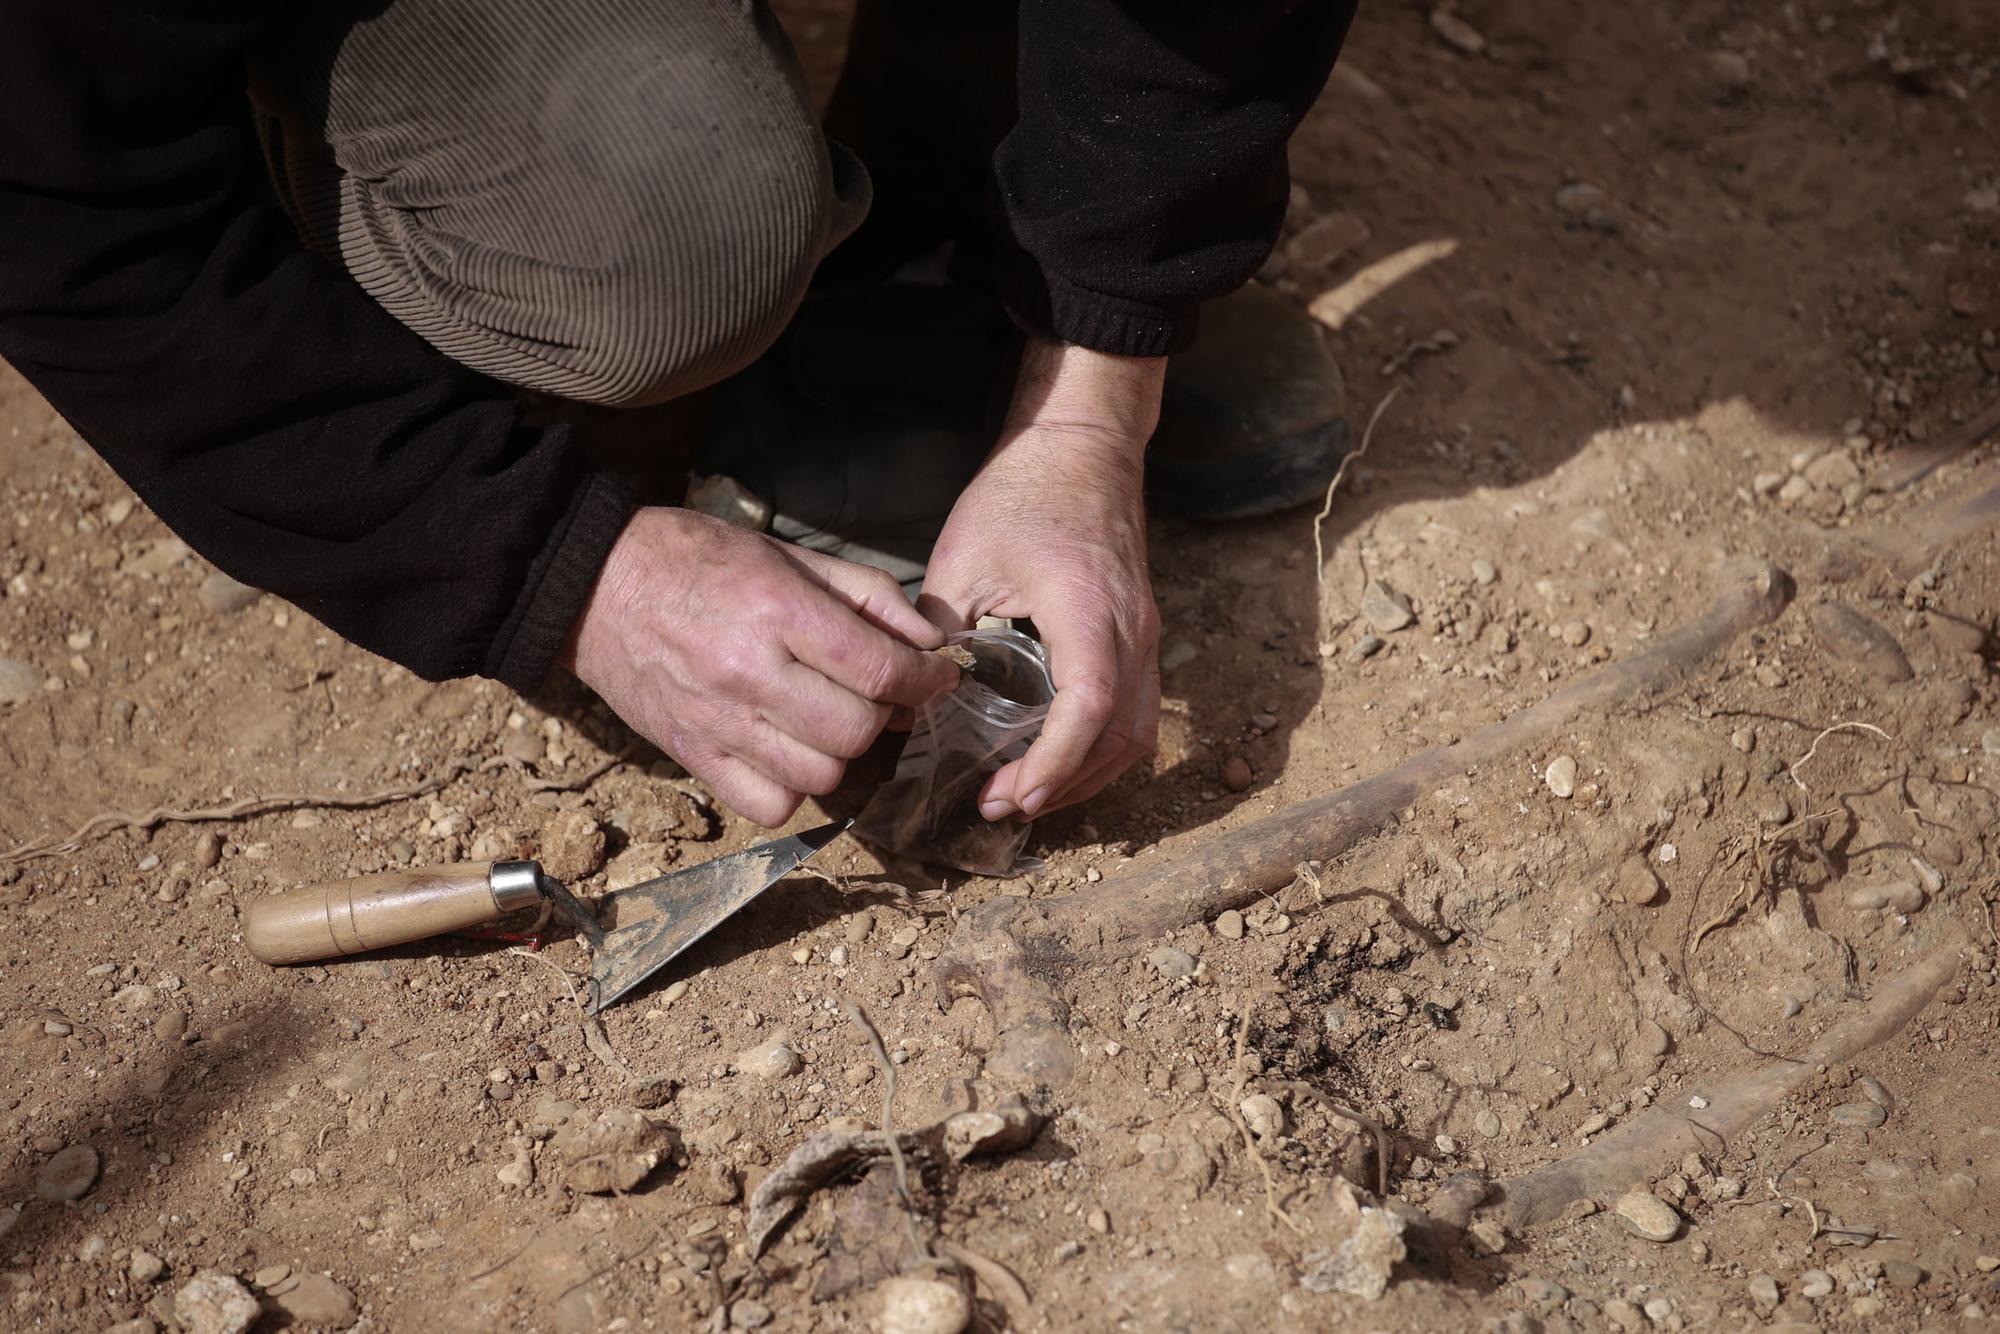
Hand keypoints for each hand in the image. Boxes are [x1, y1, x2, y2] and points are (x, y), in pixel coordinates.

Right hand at [564, 507, 959, 825]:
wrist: (596, 585)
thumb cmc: (697, 560)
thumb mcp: (790, 555)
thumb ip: (868, 595)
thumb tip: (930, 641)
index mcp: (777, 612)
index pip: (880, 670)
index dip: (926, 680)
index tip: (937, 676)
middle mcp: (749, 674)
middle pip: (856, 730)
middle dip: (885, 714)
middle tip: (877, 693)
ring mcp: (718, 723)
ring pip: (821, 775)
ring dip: (841, 752)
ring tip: (828, 718)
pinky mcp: (693, 756)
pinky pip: (770, 806)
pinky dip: (792, 788)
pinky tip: (787, 751)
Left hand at [919, 341, 1163, 819]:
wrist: (1081, 447)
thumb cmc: (1021, 492)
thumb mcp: (963, 554)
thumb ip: (942, 627)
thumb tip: (915, 693)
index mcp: (1086, 607)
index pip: (1090, 703)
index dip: (1055, 759)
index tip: (1013, 794)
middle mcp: (1130, 628)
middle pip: (1121, 735)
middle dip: (1064, 783)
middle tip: (1002, 806)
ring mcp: (1144, 633)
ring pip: (1135, 732)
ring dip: (1086, 775)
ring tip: (1025, 795)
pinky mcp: (1140, 636)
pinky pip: (1134, 712)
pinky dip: (1099, 749)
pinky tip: (1054, 760)